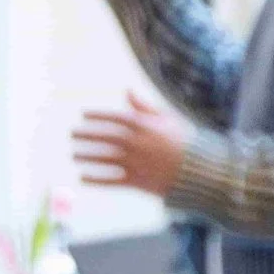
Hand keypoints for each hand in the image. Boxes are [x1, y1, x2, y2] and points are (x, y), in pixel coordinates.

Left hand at [73, 91, 190, 197]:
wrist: (201, 171)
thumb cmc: (186, 141)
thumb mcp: (169, 119)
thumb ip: (145, 106)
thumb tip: (127, 91)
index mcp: (145, 126)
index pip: (114, 118)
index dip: (97, 116)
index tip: (83, 115)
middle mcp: (137, 144)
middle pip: (105, 138)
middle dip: (87, 135)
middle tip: (73, 134)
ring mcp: (136, 163)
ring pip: (104, 158)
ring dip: (87, 156)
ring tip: (74, 154)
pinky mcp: (137, 182)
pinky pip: (111, 180)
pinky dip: (95, 179)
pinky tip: (82, 177)